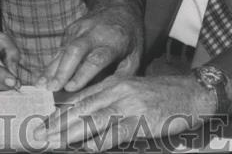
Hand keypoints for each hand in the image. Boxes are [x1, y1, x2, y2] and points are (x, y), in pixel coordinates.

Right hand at [38, 0, 142, 91]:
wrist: (120, 9)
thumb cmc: (129, 39)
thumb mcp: (134, 57)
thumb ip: (121, 75)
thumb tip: (105, 96)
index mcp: (114, 41)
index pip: (96, 59)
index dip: (82, 74)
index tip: (70, 88)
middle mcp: (94, 33)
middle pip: (75, 50)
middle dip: (62, 70)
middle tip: (51, 88)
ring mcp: (80, 29)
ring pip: (63, 49)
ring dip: (51, 68)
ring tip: (40, 85)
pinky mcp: (70, 30)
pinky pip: (59, 48)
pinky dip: (51, 64)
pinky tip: (42, 78)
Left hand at [43, 74, 211, 150]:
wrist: (192, 93)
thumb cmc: (162, 97)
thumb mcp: (132, 93)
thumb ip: (111, 104)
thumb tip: (89, 124)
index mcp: (113, 84)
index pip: (80, 98)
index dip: (59, 111)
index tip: (42, 123)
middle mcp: (118, 91)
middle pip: (81, 107)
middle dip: (58, 123)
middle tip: (39, 135)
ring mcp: (130, 105)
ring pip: (94, 118)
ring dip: (71, 132)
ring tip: (54, 142)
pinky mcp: (143, 120)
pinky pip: (118, 132)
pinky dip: (103, 141)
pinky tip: (90, 149)